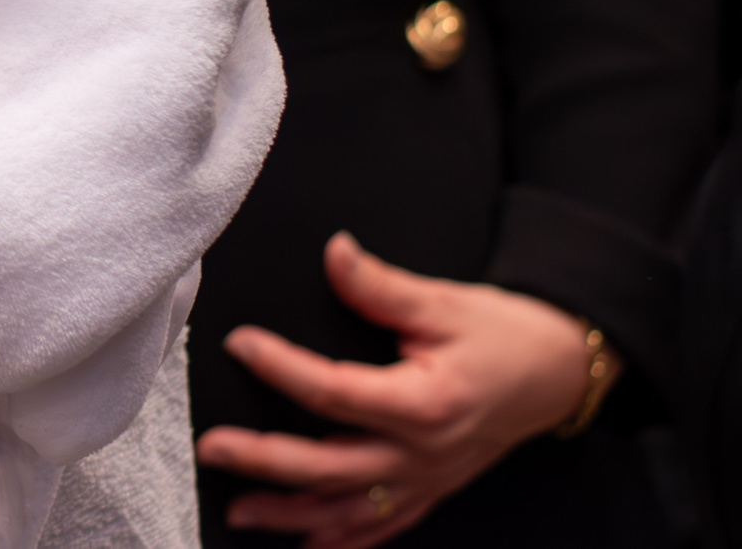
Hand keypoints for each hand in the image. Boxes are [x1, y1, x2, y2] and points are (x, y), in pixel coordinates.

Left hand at [194, 232, 591, 547]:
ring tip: (239, 512)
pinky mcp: (432, 489)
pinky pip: (384, 527)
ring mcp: (427, 479)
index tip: (239, 343)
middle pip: (330, 466)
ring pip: (350, 510)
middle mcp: (423, 453)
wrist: (561, 372)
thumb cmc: (505, 335)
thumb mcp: (445, 302)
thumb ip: (380, 285)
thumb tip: (334, 252)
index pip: (334, 391)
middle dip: (265, 461)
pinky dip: (344, 541)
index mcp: (425, 403)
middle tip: (212, 447)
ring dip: (292, 516)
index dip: (281, 368)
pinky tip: (306, 546)